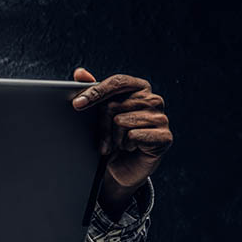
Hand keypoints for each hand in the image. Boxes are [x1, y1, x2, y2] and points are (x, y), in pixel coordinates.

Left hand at [72, 68, 172, 214]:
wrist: (120, 168)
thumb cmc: (111, 137)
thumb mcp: (97, 114)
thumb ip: (91, 90)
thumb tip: (80, 72)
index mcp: (139, 87)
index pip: (117, 81)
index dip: (96, 91)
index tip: (77, 104)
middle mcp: (153, 100)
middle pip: (115, 104)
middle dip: (102, 124)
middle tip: (103, 137)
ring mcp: (161, 118)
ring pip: (122, 121)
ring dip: (113, 137)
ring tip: (117, 143)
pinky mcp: (165, 136)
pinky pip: (134, 135)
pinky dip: (125, 145)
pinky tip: (129, 148)